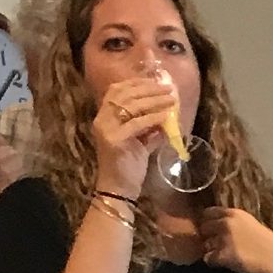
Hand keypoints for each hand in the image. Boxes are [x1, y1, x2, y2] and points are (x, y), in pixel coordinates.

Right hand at [89, 75, 170, 198]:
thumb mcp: (140, 144)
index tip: (156, 82)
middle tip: (168, 89)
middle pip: (124, 94)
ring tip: (171, 99)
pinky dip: (152, 117)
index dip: (137, 83)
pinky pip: (136, 123)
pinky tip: (166, 115)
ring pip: (130, 105)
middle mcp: (102, 119)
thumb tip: (167, 119)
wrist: (118, 190)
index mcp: (105, 116)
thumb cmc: (128, 168)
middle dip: (148, 89)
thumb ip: (150, 130)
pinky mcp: (114, 139)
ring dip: (153, 100)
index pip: (117, 90)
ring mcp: (106, 128)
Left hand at [199, 206, 272, 272]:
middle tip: (217, 246)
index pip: (208, 212)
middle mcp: (226, 222)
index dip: (208, 222)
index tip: (212, 230)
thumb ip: (235, 223)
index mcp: (234, 213)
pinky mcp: (223, 255)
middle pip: (204, 227)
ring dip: (211, 250)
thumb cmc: (270, 246)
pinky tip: (225, 264)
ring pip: (205, 244)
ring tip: (225, 256)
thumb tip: (219, 227)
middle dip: (208, 236)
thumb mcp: (251, 226)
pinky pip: (208, 259)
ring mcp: (224, 238)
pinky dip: (214, 263)